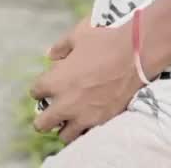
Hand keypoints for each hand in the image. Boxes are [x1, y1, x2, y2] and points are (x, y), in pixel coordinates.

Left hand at [31, 18, 142, 144]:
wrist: (134, 56)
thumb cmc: (104, 41)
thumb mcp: (79, 35)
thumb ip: (61, 46)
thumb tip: (50, 54)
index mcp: (56, 80)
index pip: (36, 91)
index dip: (39, 87)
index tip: (45, 85)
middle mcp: (66, 103)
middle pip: (42, 123)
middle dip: (43, 117)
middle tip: (50, 109)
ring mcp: (83, 115)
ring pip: (63, 135)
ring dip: (63, 126)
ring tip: (69, 117)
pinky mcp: (100, 121)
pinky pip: (85, 133)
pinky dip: (83, 128)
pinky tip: (87, 117)